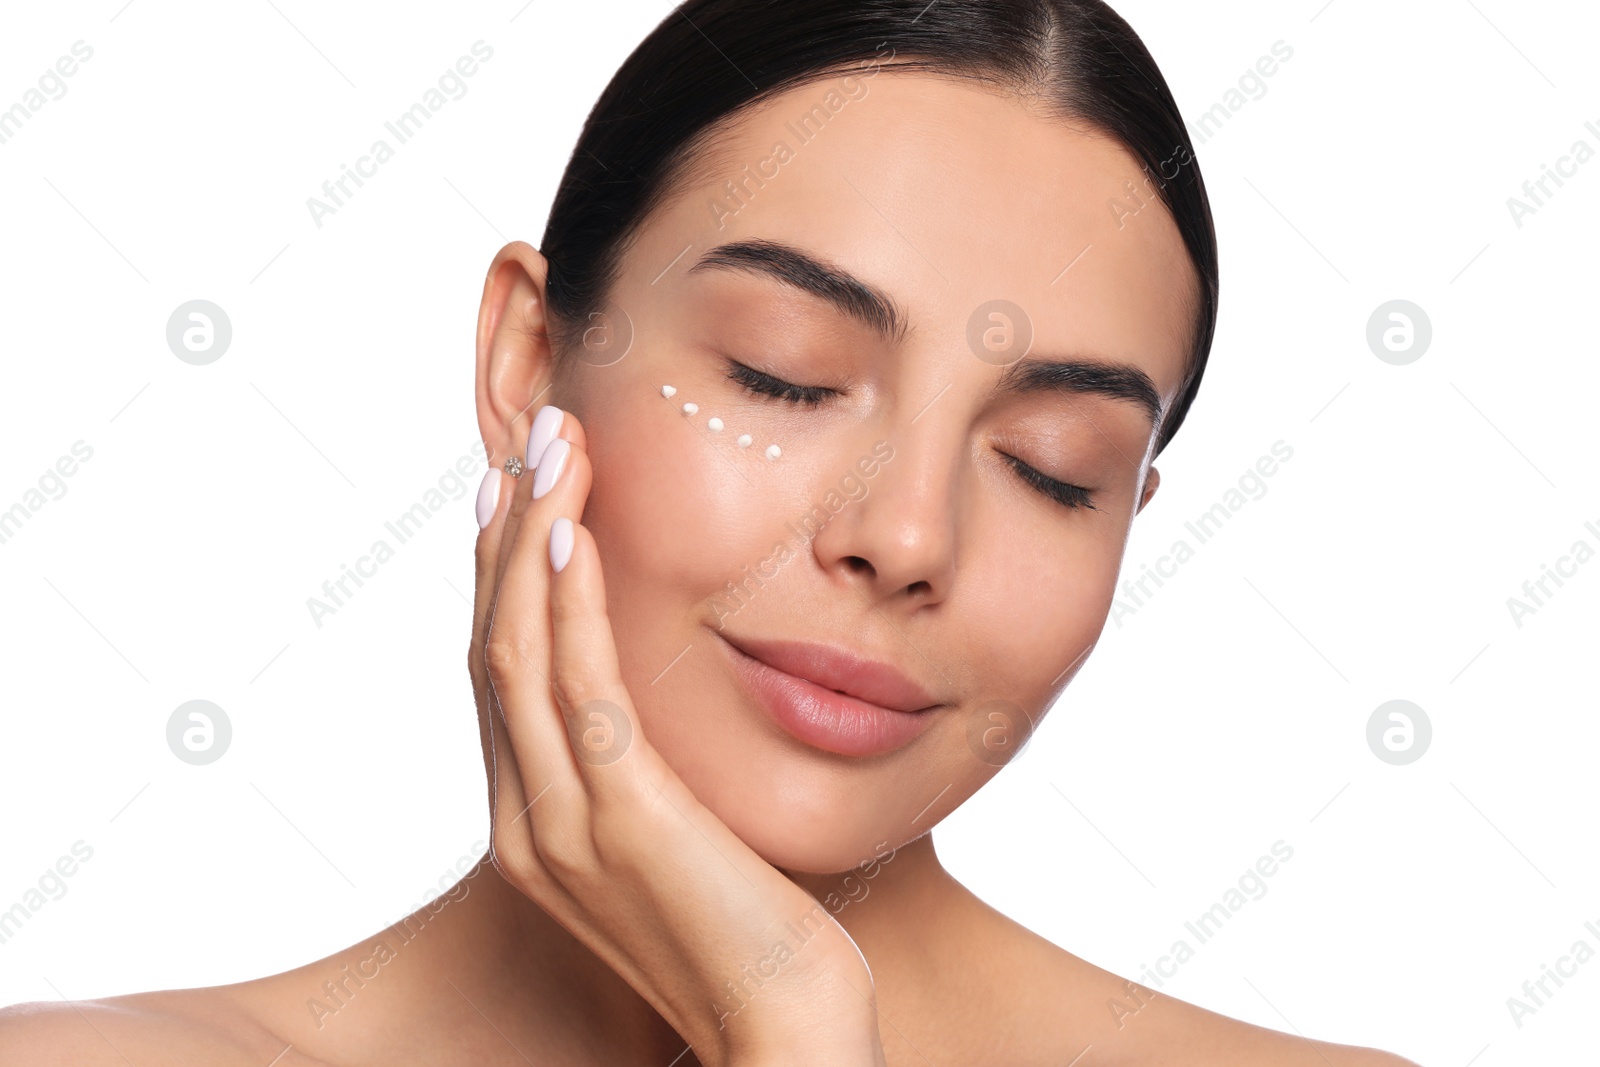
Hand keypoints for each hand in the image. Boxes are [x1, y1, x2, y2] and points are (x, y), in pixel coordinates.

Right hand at [466, 405, 888, 1066]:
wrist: (784, 1031)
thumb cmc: (749, 932)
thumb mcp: (675, 834)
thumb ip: (637, 772)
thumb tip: (643, 702)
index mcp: (530, 823)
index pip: (498, 674)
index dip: (500, 573)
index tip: (519, 490)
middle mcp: (524, 820)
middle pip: (490, 646)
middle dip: (506, 532)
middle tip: (531, 437)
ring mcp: (562, 822)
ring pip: (517, 651)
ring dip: (530, 537)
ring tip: (552, 446)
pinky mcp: (621, 816)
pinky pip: (579, 687)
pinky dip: (568, 602)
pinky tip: (571, 530)